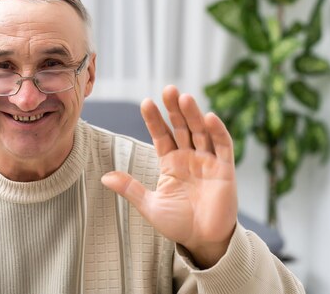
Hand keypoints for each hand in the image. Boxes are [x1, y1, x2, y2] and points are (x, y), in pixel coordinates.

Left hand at [101, 85, 237, 268]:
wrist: (203, 241)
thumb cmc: (178, 223)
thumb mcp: (150, 205)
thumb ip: (130, 188)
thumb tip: (104, 177)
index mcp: (171, 162)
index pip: (161, 135)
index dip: (154, 120)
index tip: (146, 103)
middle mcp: (189, 157)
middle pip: (182, 127)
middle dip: (174, 109)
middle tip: (168, 89)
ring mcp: (207, 161)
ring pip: (201, 132)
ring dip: (194, 114)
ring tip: (184, 98)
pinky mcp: (225, 169)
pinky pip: (223, 146)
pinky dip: (217, 131)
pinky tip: (209, 117)